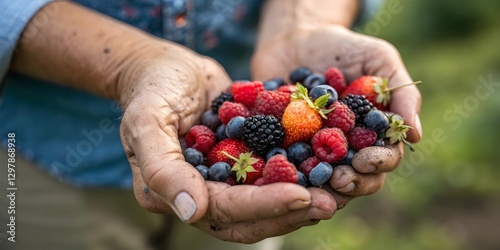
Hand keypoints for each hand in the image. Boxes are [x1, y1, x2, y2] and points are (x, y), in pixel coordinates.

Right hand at [117, 41, 335, 242]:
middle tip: (330, 201)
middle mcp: (202, 194)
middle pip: (252, 217)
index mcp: (175, 194)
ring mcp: (224, 180)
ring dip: (303, 197)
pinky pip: (273, 174)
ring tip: (339, 189)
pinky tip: (329, 164)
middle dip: (291, 212)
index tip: (301, 196)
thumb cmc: (152, 89)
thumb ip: (162, 169)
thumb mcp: (146, 122)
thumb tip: (192, 212)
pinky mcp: (243, 161)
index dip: (264, 205)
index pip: (225, 210)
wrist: (167, 67)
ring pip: (267, 201)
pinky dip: (300, 173)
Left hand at [251, 25, 420, 204]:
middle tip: (338, 180)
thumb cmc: (344, 47)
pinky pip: (283, 166)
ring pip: (320, 181)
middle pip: (355, 178)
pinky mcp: (283, 148)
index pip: (383, 158)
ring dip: (317, 188)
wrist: (296, 38)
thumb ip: (400, 92)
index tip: (364, 160)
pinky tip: (278, 174)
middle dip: (350, 183)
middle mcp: (345, 148)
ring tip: (311, 186)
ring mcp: (313, 151)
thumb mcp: (378, 59)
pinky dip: (281, 173)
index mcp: (372, 134)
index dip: (378, 163)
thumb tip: (417, 135)